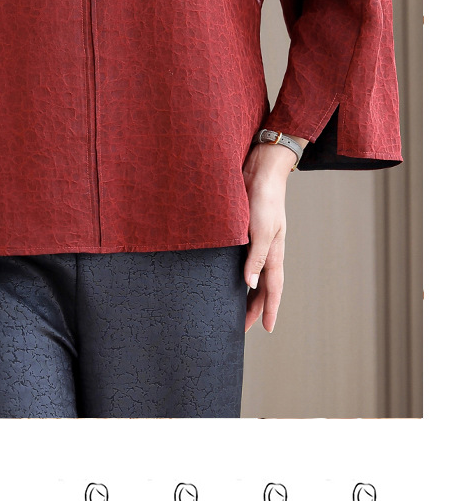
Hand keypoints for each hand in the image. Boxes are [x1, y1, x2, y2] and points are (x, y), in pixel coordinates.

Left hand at [241, 142, 297, 332]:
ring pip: (251, 275)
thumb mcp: (261, 231)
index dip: (270, 309)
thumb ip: (256, 258)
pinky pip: (241, 260)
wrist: (259, 170)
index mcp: (274, 253)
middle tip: (242, 328)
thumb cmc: (264, 200)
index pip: (273, 289)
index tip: (268, 329)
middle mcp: (265, 250)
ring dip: (244, 294)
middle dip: (254, 308)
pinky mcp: (243, 233)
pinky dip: (236, 273)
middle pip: (261, 287)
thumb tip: (250, 284)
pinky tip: (227, 278)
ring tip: (232, 309)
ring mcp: (255, 242)